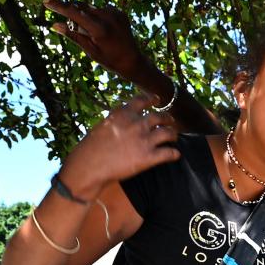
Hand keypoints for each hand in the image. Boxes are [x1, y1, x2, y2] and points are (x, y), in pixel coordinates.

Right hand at [43, 0, 147, 78]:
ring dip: (85, 16)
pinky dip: (97, 16)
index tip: (46, 1)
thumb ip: (73, 36)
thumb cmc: (109, 59)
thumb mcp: (89, 50)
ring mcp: (114, 13)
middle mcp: (107, 17)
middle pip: (80, 7)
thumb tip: (55, 25)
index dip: (58, 6)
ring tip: (95, 34)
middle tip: (72, 25)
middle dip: (71, 13)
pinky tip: (104, 30)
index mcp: (98, 29)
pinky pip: (101, 10)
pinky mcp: (119, 12)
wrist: (132, 61)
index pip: (73, 13)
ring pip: (90, 8)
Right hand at [58, 96, 179, 196]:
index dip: (152, 99)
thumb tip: (125, 121)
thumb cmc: (90, 148)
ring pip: (168, 132)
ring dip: (173, 134)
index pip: (142, 100)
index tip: (157, 100)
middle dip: (167, 118)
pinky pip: (169, 153)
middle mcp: (136, 123)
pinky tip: (175, 155)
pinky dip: (174, 154)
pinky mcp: (149, 157)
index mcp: (123, 113)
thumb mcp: (102, 126)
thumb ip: (117, 121)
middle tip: (170, 121)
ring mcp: (144, 140)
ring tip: (174, 137)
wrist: (89, 166)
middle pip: (160, 116)